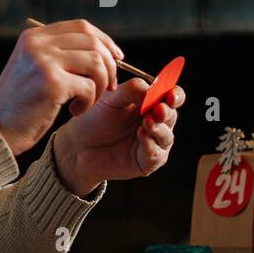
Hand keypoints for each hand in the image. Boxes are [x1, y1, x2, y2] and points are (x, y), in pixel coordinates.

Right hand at [0, 19, 123, 155]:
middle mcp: (37, 43)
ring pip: (96, 62)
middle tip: (108, 86)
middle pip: (93, 42)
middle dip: (109, 65)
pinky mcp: (52, 83)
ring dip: (100, 85)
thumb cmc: (21, 105)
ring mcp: (44, 61)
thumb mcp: (34, 69)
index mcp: (33, 36)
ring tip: (88, 100)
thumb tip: (105, 50)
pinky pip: (89, 87)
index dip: (105, 41)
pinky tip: (75, 111)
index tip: (117, 58)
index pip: (82, 27)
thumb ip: (59, 54)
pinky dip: (89, 102)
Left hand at [53, 78, 183, 193]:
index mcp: (150, 103)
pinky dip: (151, 145)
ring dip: (159, 129)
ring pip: (167, 136)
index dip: (175, 95)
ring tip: (146, 122)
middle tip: (158, 109)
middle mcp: (155, 123)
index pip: (172, 97)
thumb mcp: (112, 97)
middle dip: (167, 112)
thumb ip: (133, 89)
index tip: (170, 95)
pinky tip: (142, 136)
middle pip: (172, 115)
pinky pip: (156, 155)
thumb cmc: (95, 119)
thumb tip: (154, 90)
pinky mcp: (146, 162)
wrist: (78, 145)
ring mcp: (153, 143)